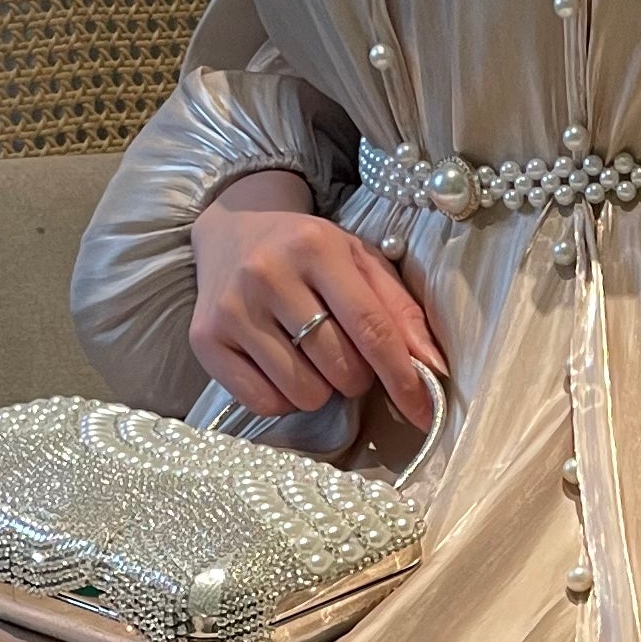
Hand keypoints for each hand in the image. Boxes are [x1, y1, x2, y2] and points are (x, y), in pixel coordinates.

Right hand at [190, 170, 443, 423]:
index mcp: (316, 247)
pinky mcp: (206, 340)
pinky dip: (283, 398)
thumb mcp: (360, 262)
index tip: (425, 411)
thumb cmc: (307, 252)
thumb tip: (434, 370)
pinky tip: (280, 366)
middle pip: (340, 367)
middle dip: (357, 376)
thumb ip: (401, 312)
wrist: (231, 230)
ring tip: (308, 355)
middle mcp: (268, 274)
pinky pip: (264, 403)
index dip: (403, 377)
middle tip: (344, 352)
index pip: (371, 328)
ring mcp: (233, 309)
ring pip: (304, 392)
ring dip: (320, 388)